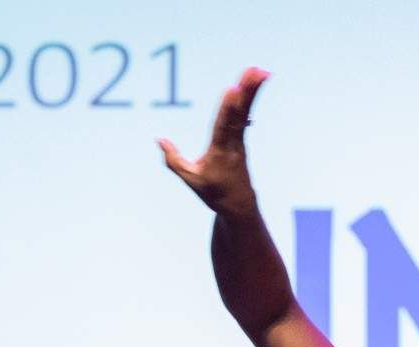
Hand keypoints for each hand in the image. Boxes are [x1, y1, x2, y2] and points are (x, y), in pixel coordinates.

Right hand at [158, 67, 268, 216]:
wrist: (239, 205)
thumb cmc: (214, 193)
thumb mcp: (190, 180)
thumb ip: (173, 160)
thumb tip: (159, 139)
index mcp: (220, 152)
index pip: (225, 126)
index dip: (230, 108)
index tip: (234, 90)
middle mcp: (233, 142)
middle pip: (240, 113)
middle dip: (247, 92)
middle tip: (256, 71)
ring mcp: (240, 139)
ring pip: (246, 111)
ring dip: (252, 89)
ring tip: (259, 70)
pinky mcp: (242, 137)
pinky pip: (246, 113)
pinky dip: (250, 97)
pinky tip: (255, 81)